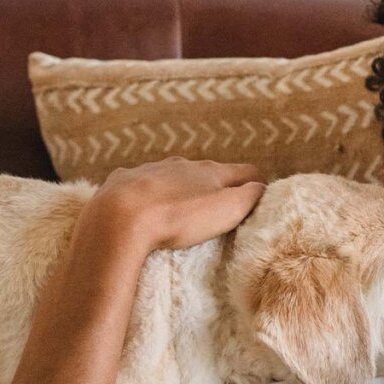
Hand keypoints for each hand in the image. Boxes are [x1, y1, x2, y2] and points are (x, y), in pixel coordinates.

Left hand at [88, 156, 267, 252]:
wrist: (120, 218)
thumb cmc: (179, 217)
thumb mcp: (227, 210)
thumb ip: (250, 197)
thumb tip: (263, 187)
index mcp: (209, 171)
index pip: (244, 171)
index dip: (255, 184)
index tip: (259, 198)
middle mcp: (181, 165)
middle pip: (206, 172)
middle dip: (215, 186)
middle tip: (218, 209)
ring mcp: (149, 170)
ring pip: (172, 176)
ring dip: (179, 189)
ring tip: (179, 210)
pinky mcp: (122, 181)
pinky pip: (139, 184)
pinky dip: (146, 194)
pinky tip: (142, 209)